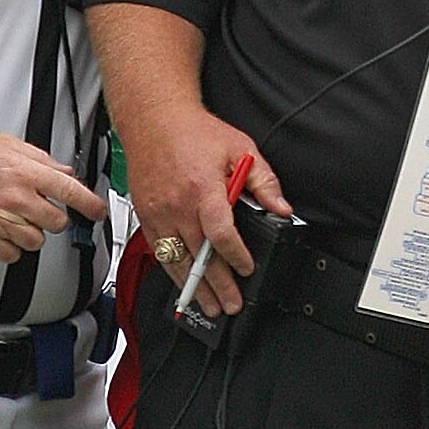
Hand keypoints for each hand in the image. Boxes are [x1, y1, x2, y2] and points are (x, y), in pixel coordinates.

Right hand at [0, 131, 105, 265]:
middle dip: (51, 218)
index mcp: (28, 173)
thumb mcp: (7, 143)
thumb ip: (40, 158)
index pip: (73, 191)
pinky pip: (12, 255)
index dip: (92, 205)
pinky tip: (2, 234)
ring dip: (31, 234)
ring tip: (14, 220)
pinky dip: (10, 248)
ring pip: (36, 241)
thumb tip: (62, 170)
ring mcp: (3, 221)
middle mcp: (19, 198)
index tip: (98, 212)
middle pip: (57, 222)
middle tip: (37, 210)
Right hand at [127, 104, 290, 317]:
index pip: (220, 233)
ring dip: (193, 286)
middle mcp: (177, 205)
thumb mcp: (240, 149)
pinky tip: (183, 285)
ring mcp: (158, 213)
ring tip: (209, 307)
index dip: (236, 256)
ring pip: (177, 259)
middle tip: (231, 305)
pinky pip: (159, 251)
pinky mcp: (146, 216)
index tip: (247, 268)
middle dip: (217, 285)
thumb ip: (264, 182)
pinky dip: (172, 271)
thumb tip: (282, 209)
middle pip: (200, 254)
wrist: (153, 121)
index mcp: (202, 188)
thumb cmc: (194, 133)